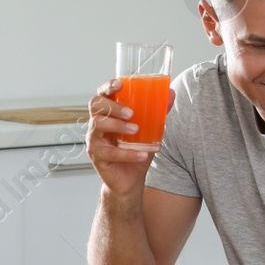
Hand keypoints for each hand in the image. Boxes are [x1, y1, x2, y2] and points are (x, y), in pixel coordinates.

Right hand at [86, 80, 174, 197]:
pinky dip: (127, 153)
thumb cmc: (135, 151)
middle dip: (113, 106)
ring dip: (118, 126)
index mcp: (108, 113)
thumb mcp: (150, 130)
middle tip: (132, 113)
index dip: (107, 86)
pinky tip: (141, 154)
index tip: (120, 84)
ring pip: (97, 125)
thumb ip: (158, 112)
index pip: (102, 94)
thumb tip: (170, 93)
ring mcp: (94, 140)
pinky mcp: (97, 156)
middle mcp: (97, 124)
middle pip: (96, 105)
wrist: (130, 180)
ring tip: (136, 130)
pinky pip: (109, 152)